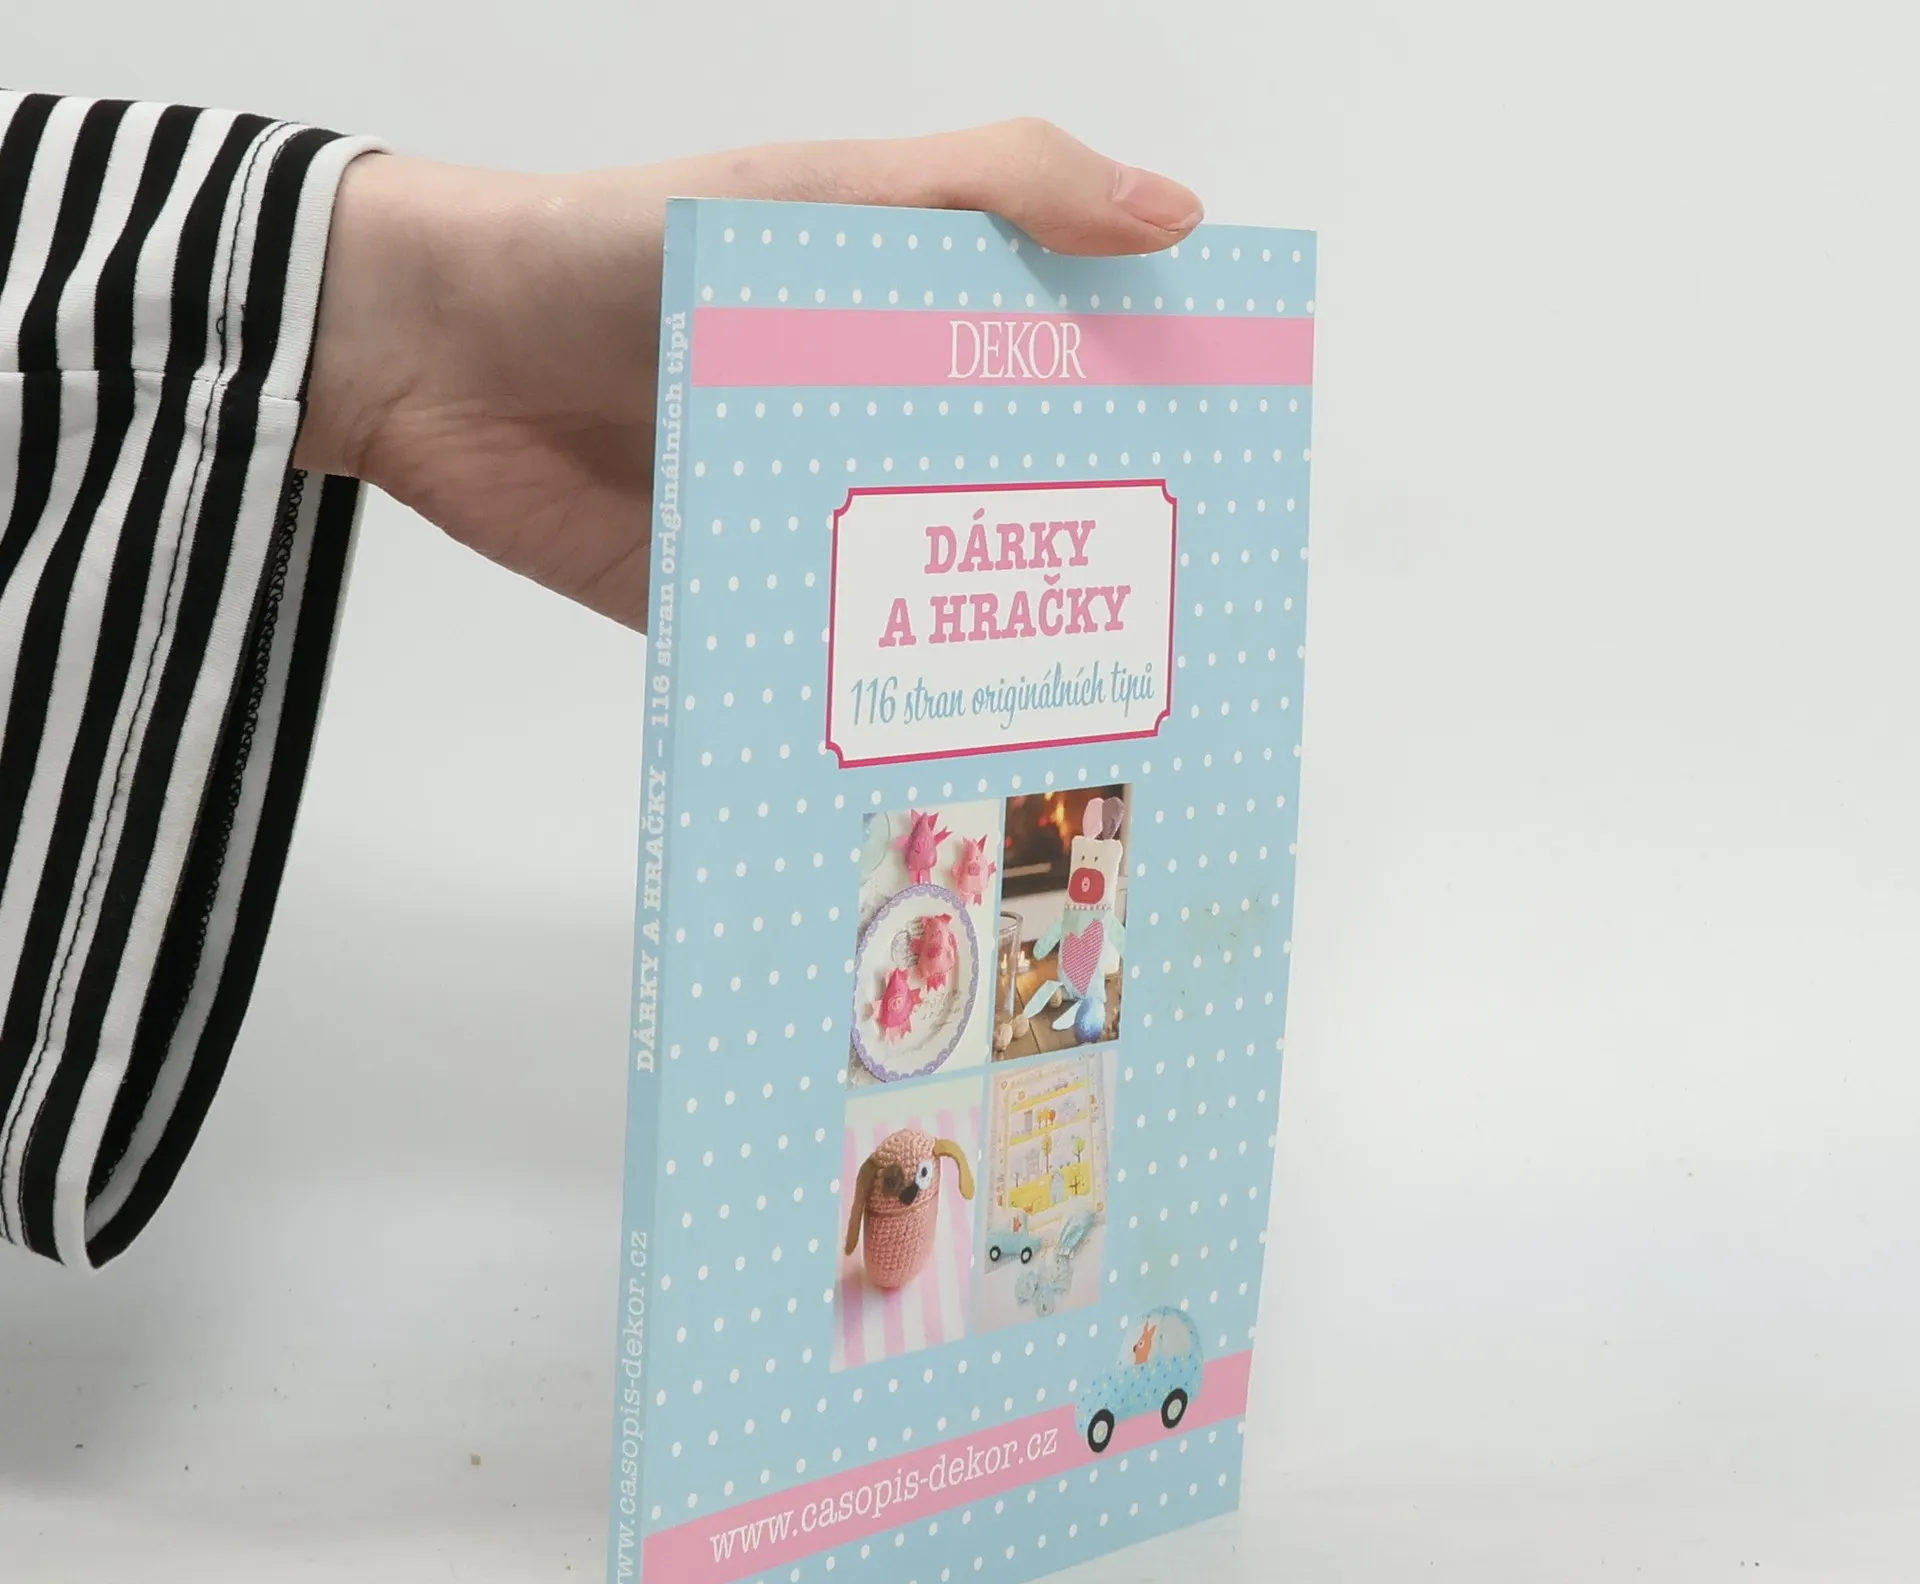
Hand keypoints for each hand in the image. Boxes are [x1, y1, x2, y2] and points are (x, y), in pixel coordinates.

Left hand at [296, 122, 1201, 629]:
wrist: (433, 353)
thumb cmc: (620, 246)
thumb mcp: (824, 191)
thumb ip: (995, 188)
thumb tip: (1174, 215)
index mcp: (899, 330)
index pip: (1046, 374)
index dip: (1131, 417)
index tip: (1215, 476)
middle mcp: (860, 434)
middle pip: (992, 505)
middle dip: (1072, 564)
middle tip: (1166, 631)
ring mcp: (797, 531)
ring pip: (916, 602)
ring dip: (982, 650)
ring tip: (1081, 715)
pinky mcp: (730, 612)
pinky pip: (815, 669)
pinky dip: (868, 704)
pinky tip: (943, 749)